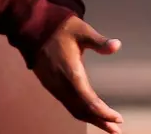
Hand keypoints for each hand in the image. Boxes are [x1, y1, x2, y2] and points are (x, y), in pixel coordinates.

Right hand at [32, 15, 123, 132]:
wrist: (32, 27)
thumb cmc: (59, 27)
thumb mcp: (82, 30)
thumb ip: (99, 41)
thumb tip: (117, 45)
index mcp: (71, 73)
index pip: (89, 101)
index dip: (103, 112)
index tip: (118, 119)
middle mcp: (61, 84)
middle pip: (82, 110)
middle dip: (100, 121)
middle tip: (116, 131)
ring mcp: (54, 86)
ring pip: (74, 109)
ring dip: (91, 119)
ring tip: (107, 126)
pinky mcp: (50, 85)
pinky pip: (67, 104)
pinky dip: (80, 112)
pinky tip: (89, 112)